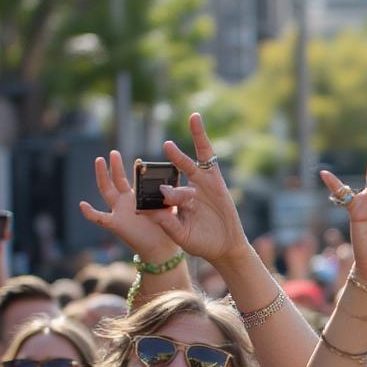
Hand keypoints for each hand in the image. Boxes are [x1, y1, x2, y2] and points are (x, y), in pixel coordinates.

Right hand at [78, 150, 180, 262]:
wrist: (160, 249)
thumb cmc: (164, 230)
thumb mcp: (169, 210)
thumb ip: (172, 198)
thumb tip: (178, 187)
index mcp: (138, 197)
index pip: (134, 180)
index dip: (135, 170)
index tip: (139, 161)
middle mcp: (125, 202)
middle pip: (117, 180)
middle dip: (115, 166)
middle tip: (114, 152)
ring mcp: (119, 211)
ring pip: (106, 191)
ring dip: (101, 176)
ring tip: (98, 160)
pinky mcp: (116, 224)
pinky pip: (100, 219)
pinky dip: (90, 213)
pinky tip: (82, 205)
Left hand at [148, 113, 252, 266]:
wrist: (225, 247)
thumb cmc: (202, 243)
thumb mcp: (182, 236)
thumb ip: (169, 224)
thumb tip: (155, 210)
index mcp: (173, 205)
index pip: (159, 194)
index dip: (151, 195)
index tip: (143, 200)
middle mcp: (185, 191)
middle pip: (170, 176)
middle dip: (156, 172)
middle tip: (141, 167)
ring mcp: (200, 184)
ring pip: (187, 163)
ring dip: (177, 153)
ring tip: (166, 145)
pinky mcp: (214, 178)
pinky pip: (207, 155)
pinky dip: (201, 137)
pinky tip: (194, 120)